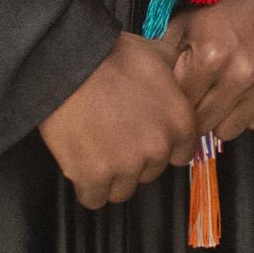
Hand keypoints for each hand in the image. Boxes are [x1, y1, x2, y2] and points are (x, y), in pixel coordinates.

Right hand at [39, 34, 198, 208]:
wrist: (68, 64)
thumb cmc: (110, 55)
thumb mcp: (161, 53)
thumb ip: (178, 72)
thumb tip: (184, 70)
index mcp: (179, 121)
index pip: (180, 155)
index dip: (161, 148)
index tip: (145, 140)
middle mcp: (158, 147)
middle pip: (150, 173)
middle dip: (134, 160)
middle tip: (114, 138)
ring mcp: (127, 165)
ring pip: (122, 190)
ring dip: (110, 177)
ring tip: (95, 151)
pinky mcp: (94, 176)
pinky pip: (94, 199)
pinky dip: (87, 188)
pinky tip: (81, 167)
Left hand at [164, 0, 253, 137]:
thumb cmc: (225, 5)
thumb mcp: (184, 23)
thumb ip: (165, 59)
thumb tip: (153, 94)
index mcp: (210, 57)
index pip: (181, 107)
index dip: (177, 102)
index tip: (180, 95)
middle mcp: (241, 74)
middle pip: (204, 125)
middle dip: (198, 113)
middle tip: (200, 95)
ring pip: (231, 130)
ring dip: (223, 116)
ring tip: (222, 94)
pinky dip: (249, 111)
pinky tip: (245, 91)